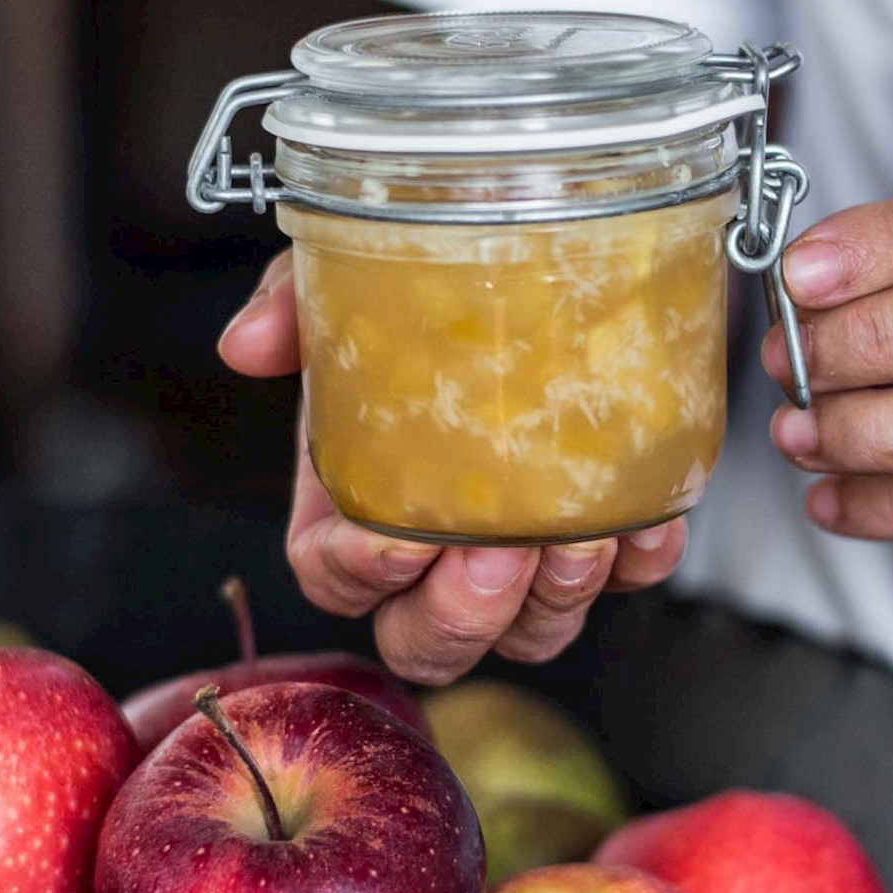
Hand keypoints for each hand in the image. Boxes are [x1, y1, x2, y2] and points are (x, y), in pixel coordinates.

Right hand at [220, 250, 689, 682]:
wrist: (546, 251)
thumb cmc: (439, 290)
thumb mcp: (355, 281)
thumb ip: (295, 304)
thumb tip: (247, 344)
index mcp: (359, 502)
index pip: (333, 581)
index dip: (361, 575)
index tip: (400, 540)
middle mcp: (439, 552)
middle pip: (428, 641)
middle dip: (461, 613)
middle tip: (496, 552)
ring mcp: (526, 559)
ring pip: (530, 635)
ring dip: (554, 599)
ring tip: (577, 534)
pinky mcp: (608, 541)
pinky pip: (628, 582)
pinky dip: (640, 561)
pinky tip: (645, 519)